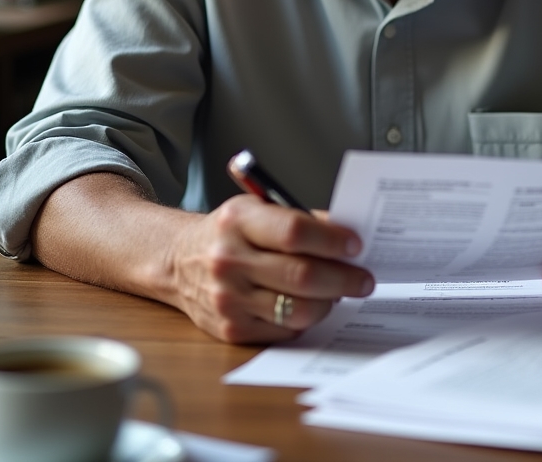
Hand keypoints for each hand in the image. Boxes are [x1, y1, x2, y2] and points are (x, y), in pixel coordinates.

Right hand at [168, 194, 374, 343]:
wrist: (178, 261)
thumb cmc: (228, 233)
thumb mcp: (257, 209)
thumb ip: (300, 219)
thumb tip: (348, 236)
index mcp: (238, 220)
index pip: (294, 231)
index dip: (331, 240)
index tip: (355, 245)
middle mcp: (229, 260)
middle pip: (302, 275)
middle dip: (343, 279)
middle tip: (364, 279)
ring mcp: (228, 298)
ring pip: (298, 310)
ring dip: (329, 302)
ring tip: (338, 292)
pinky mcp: (231, 329)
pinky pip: (285, 331)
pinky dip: (305, 319)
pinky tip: (309, 305)